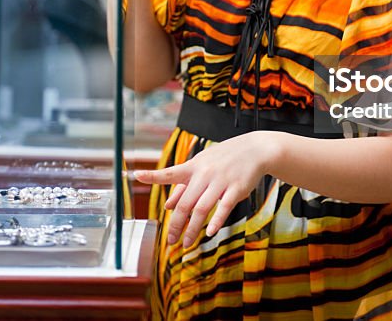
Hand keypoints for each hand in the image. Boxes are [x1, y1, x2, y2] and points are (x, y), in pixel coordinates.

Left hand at [135, 132, 279, 247]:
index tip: (136, 175)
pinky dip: (216, 221)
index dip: (153, 175)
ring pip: (201, 208)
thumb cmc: (224, 159)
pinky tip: (210, 232)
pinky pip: (224, 207)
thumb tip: (167, 206)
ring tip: (186, 242)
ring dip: (193, 228)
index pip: (169, 172)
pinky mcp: (237, 188)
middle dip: (176, 224)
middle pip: (185, 203)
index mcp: (193, 167)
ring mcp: (221, 181)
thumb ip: (184, 186)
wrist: (254, 150)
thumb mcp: (202, 167)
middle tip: (171, 240)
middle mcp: (204, 174)